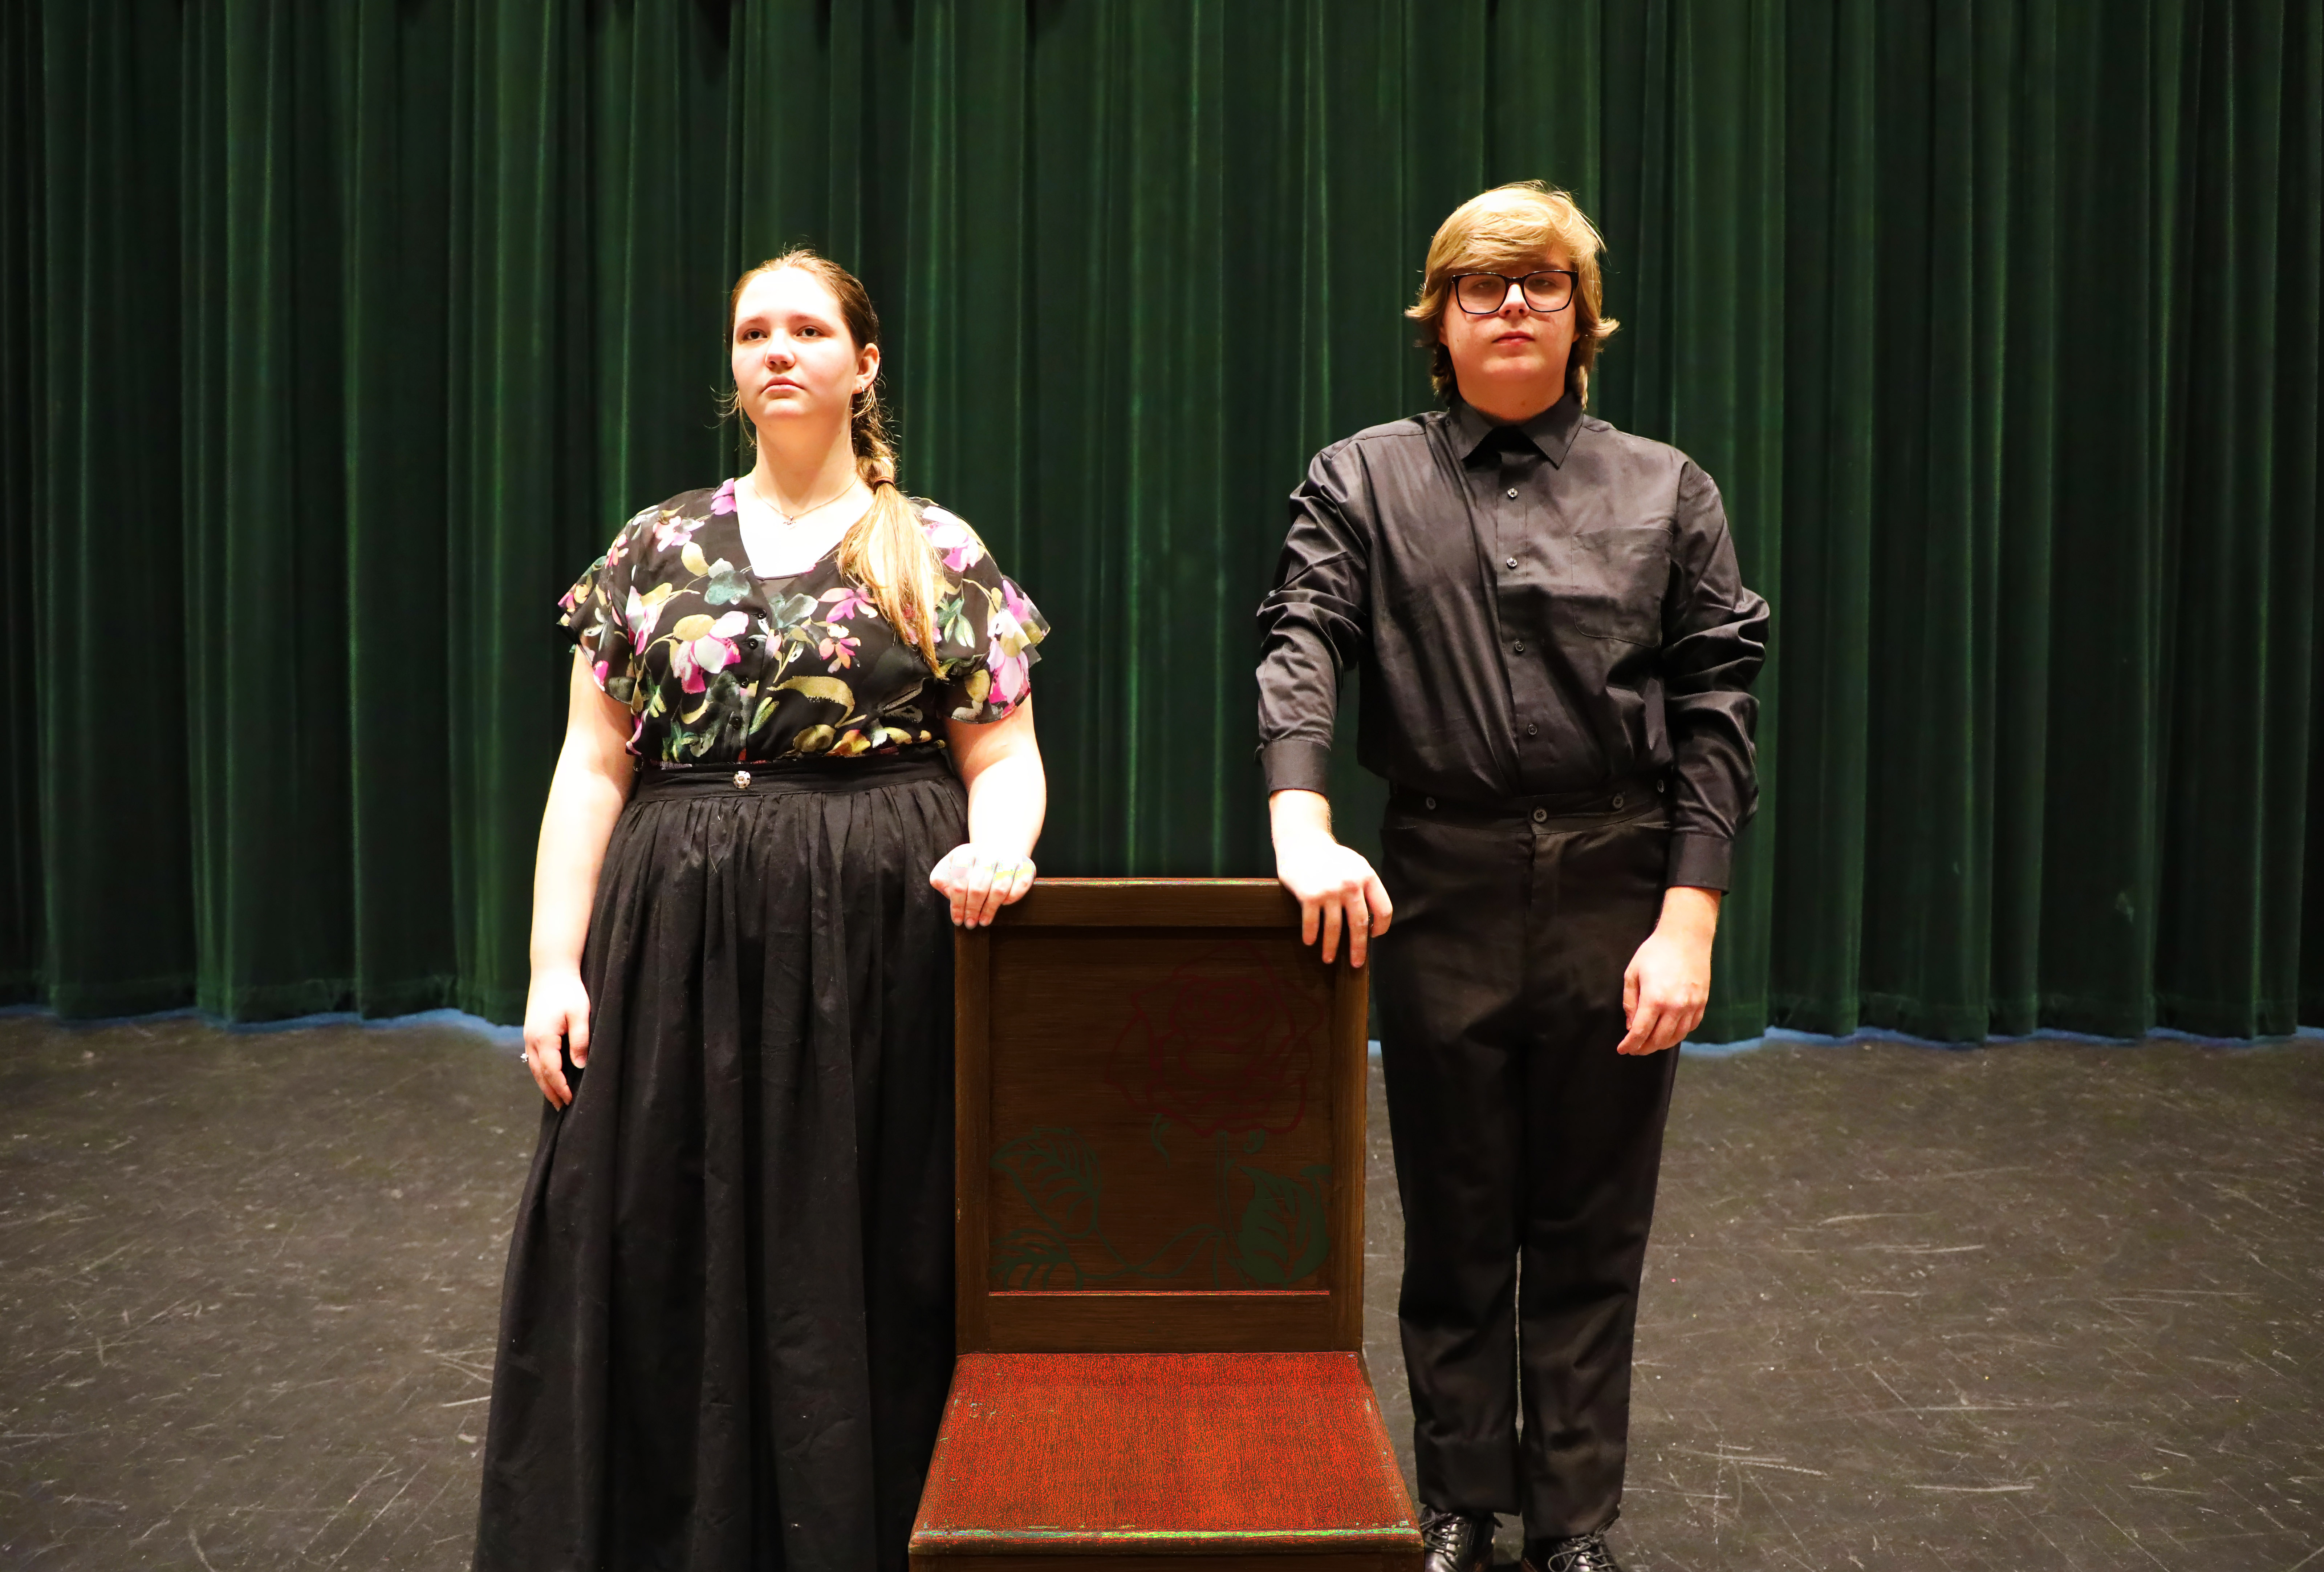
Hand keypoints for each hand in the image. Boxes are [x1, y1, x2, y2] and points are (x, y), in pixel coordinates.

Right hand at [522, 969, 590, 1107]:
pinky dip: (541, 1071)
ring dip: (544, 1083)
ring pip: (534, 1067)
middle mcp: (531, 1040)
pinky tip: (549, 1076)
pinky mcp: (531, 1032)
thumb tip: (580, 1066)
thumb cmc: (568, 991)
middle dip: (550, 1091)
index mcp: (543, 1038)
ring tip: (556, 1098)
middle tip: (563, 1108)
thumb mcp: (580, 1013)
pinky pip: (534, 1058)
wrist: (551, 971)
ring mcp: (528, 1036)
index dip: (561, 1087)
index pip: (552, 1071)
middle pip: (539, 1073)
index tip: (571, 1101)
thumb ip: (580, 1039)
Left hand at [929, 844, 1035, 926]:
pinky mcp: (1027, 866)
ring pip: (999, 888)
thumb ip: (942, 878)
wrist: (999, 849)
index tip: (957, 920)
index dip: (957, 904)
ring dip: (990, 909)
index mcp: (967, 853)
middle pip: (978, 887)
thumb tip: (948, 892)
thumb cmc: (972, 864)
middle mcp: (989, 853)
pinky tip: (1004, 905)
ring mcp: (1009, 859)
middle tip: (970, 924)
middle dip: (972, 909)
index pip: (959, 882)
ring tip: (983, 921)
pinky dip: (1012, 898)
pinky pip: (1021, 886)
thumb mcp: (951, 866)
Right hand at [1274, 831, 1392, 966]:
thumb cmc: (1330, 857)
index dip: (1381, 927)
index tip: (1374, 936)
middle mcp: (1351, 884)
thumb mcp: (1355, 865)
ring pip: (1335, 928)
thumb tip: (1371, 920)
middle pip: (1359, 924)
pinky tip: (1310, 942)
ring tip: (1328, 959)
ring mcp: (1330, 890)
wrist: (1301, 841)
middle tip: (1356, 963)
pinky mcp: (1310, 895)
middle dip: (1358, 948)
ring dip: (1331, 948)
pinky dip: (1311, 936)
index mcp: (1367, 877)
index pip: (1383, 909)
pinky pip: (1312, 923)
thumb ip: (1365, 887)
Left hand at [1617, 887, 1719, 1054]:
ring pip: (1676, 1037)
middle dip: (1644, 1048)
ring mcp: (1691, 1006)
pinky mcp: (1702, 1003)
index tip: (1622, 1050)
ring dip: (1661, 1044)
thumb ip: (1629, 1002)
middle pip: (1658, 1040)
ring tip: (1650, 1044)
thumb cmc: (1655, 952)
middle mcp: (1675, 1007)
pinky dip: (1678, 1035)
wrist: (1685, 937)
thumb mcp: (1632, 973)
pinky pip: (1690, 1027)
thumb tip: (1631, 1026)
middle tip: (1635, 1049)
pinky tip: (1669, 1033)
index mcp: (1654, 999)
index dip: (1630, 1045)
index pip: (1640, 1032)